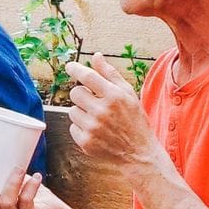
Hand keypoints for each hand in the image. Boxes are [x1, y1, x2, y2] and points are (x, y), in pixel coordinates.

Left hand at [59, 62, 149, 183]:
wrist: (139, 153)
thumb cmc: (135, 120)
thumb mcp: (128, 94)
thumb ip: (110, 74)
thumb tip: (96, 56)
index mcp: (114, 96)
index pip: (87, 76)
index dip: (76, 69)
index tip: (69, 66)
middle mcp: (102, 111)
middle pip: (75, 93)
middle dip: (83, 95)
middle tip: (94, 102)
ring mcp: (93, 128)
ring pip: (72, 111)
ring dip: (82, 112)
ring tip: (98, 119)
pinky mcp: (86, 142)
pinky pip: (73, 127)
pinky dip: (81, 128)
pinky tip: (96, 132)